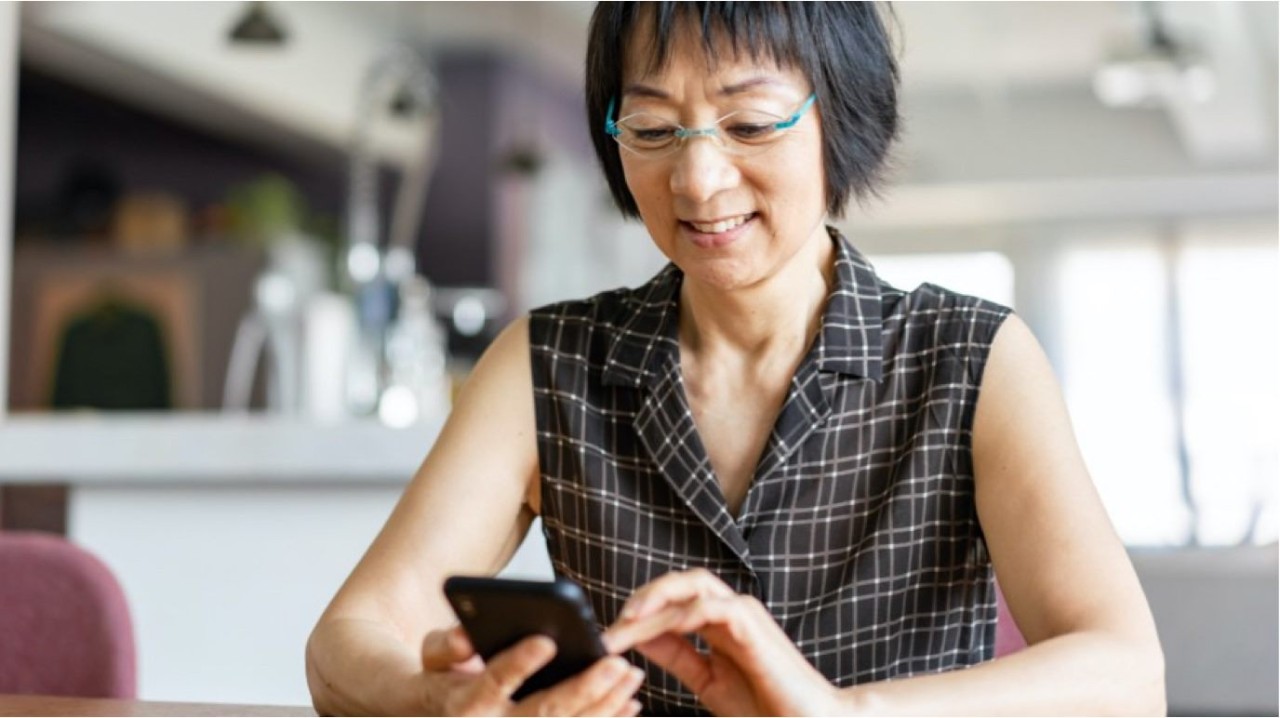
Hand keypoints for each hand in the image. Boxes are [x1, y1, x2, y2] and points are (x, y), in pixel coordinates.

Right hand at [418, 625, 644, 715]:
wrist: (438, 716)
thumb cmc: (443, 678)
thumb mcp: (434, 657)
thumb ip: (446, 646)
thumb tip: (465, 639)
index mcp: (464, 703)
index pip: (493, 682)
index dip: (519, 664)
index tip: (546, 641)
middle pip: (542, 713)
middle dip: (583, 689)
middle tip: (615, 664)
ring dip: (605, 706)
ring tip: (631, 677)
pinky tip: (629, 705)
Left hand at [602, 569, 840, 715]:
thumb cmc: (764, 706)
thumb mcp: (706, 680)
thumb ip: (677, 656)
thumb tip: (640, 639)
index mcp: (719, 623)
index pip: (673, 601)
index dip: (639, 612)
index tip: (609, 637)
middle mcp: (731, 611)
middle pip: (681, 583)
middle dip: (644, 597)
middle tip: (615, 624)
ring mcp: (743, 614)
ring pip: (694, 586)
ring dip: (657, 599)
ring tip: (630, 620)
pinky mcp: (752, 625)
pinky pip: (714, 606)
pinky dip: (686, 612)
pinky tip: (665, 628)